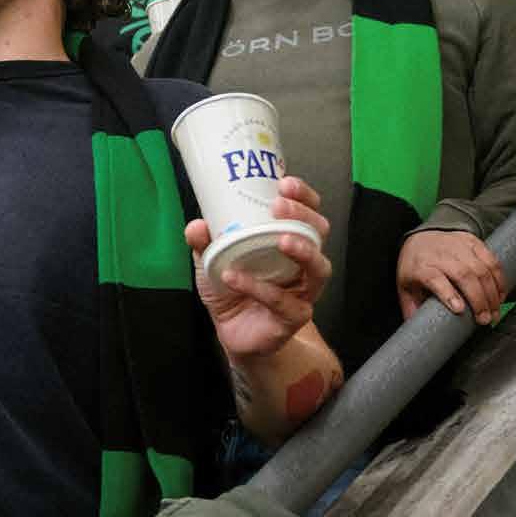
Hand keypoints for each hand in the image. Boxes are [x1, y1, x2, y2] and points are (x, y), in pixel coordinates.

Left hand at [191, 176, 331, 357]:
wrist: (234, 333)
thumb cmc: (232, 289)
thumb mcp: (212, 260)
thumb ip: (204, 243)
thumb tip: (197, 224)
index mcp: (288, 242)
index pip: (307, 213)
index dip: (303, 197)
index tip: (285, 183)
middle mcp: (302, 264)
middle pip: (318, 233)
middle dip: (303, 215)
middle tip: (280, 206)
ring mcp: (303, 291)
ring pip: (318, 268)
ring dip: (303, 250)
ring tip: (280, 240)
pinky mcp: (294, 317)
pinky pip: (282, 301)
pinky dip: (257, 288)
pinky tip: (235, 277)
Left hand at [398, 229, 506, 323]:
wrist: (421, 236)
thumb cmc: (415, 266)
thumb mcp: (405, 285)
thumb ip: (411, 307)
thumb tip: (416, 331)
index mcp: (421, 266)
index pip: (434, 278)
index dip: (447, 293)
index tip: (459, 310)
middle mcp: (440, 255)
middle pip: (463, 275)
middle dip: (478, 299)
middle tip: (485, 319)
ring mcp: (458, 246)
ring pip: (480, 269)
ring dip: (492, 293)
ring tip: (495, 312)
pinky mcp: (473, 242)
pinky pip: (491, 260)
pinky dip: (500, 279)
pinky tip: (501, 295)